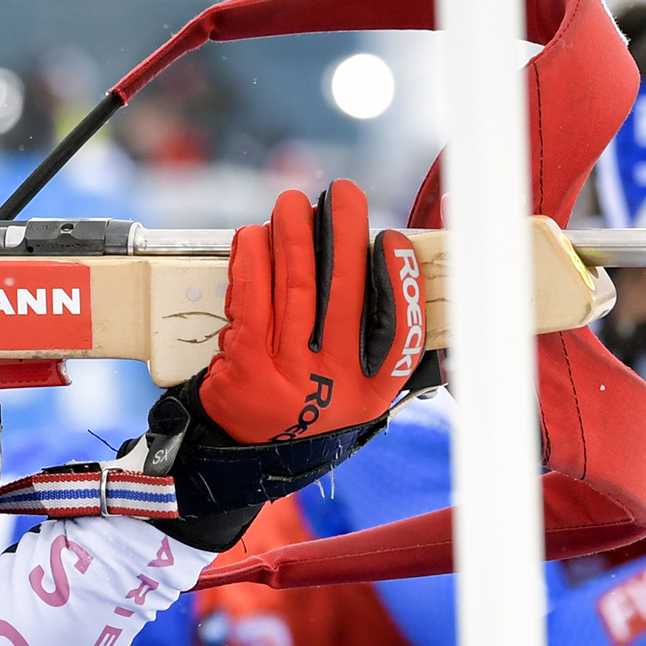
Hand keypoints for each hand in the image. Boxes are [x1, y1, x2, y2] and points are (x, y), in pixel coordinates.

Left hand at [200, 181, 425, 446]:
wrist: (244, 451)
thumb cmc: (305, 403)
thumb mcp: (350, 391)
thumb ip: (374, 343)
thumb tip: (387, 263)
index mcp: (369, 391)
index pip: (398, 335)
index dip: (400, 282)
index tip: (393, 240)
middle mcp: (333, 385)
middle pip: (344, 296)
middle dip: (344, 233)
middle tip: (343, 194)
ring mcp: (287, 374)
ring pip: (296, 286)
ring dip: (293, 234)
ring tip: (293, 203)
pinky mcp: (245, 363)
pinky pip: (252, 297)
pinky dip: (253, 260)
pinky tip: (255, 235)